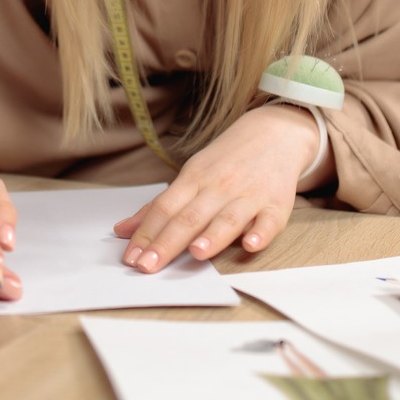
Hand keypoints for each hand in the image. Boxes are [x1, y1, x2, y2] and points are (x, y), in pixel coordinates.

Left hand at [112, 105, 318, 272]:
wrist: (275, 132)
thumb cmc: (226, 161)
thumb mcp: (191, 175)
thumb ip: (160, 206)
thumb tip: (122, 230)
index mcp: (194, 180)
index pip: (164, 208)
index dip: (146, 234)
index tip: (131, 258)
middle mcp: (219, 187)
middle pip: (189, 217)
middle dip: (167, 243)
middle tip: (148, 266)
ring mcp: (249, 195)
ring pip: (228, 218)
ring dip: (212, 236)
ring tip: (196, 253)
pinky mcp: (277, 204)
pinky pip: (269, 220)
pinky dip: (261, 232)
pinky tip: (251, 245)